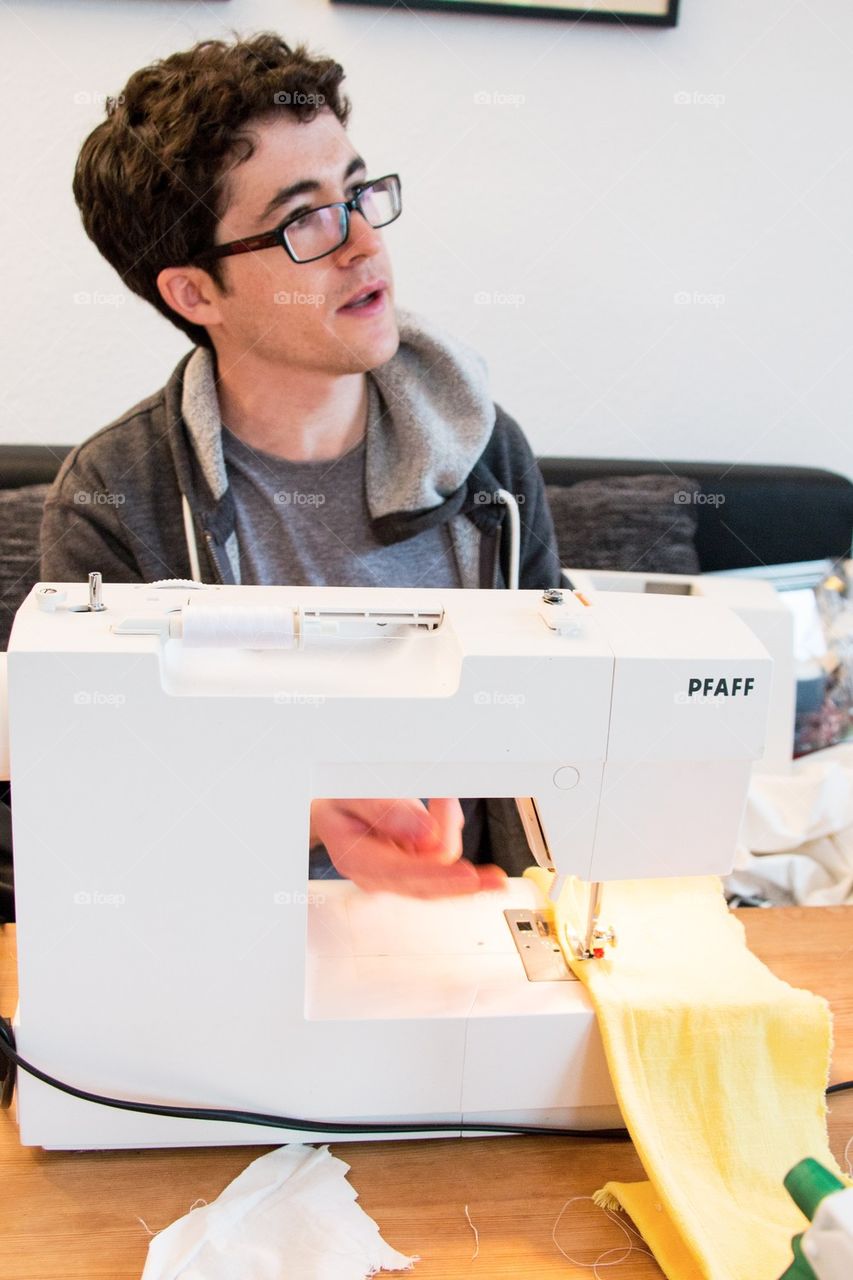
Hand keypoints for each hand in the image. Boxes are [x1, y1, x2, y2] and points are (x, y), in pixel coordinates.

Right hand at [309, 797, 506, 897]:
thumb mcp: (353, 796)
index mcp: (357, 859)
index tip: (468, 875)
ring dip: (452, 833)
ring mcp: (397, 874)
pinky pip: (442, 857)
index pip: (402, 874)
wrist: (329, 809)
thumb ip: (386, 813)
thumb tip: (426, 835)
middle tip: (495, 878)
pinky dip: (450, 831)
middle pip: (429, 886)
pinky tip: (442, 808)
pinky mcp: (412, 868)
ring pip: (440, 869)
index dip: (439, 876)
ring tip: (443, 798)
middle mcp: (378, 875)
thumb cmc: (338, 802)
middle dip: (463, 878)